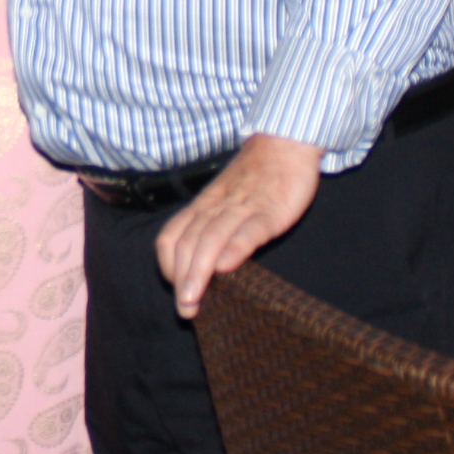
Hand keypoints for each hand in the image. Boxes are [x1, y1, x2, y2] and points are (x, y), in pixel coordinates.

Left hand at [154, 135, 322, 318]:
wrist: (284, 143)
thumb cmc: (255, 176)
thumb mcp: (225, 199)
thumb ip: (214, 227)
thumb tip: (206, 266)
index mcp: (202, 206)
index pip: (171, 237)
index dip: (168, 266)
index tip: (175, 290)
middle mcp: (215, 207)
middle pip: (187, 244)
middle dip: (181, 280)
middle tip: (185, 310)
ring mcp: (242, 208)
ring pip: (210, 240)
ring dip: (198, 273)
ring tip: (193, 300)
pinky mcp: (269, 210)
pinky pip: (248, 230)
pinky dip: (234, 249)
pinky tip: (227, 268)